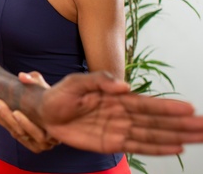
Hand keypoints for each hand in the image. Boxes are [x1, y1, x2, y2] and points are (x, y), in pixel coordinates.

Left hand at [0, 72, 58, 152]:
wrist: (48, 105)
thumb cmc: (49, 96)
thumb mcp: (44, 87)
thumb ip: (34, 80)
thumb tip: (22, 76)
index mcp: (55, 130)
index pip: (39, 132)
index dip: (26, 123)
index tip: (15, 111)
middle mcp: (48, 140)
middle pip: (24, 133)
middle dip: (8, 117)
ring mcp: (37, 143)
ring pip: (16, 133)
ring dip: (2, 118)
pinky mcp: (27, 141)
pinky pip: (13, 132)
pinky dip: (1, 121)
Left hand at [40, 71, 202, 154]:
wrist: (44, 112)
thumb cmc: (60, 95)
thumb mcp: (76, 82)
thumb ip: (99, 81)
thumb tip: (125, 86)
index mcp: (116, 98)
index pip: (147, 104)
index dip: (168, 108)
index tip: (189, 109)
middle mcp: (123, 114)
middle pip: (157, 121)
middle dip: (181, 124)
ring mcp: (119, 130)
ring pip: (152, 135)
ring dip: (175, 137)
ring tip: (198, 137)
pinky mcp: (110, 143)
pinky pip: (137, 146)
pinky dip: (156, 149)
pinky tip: (175, 148)